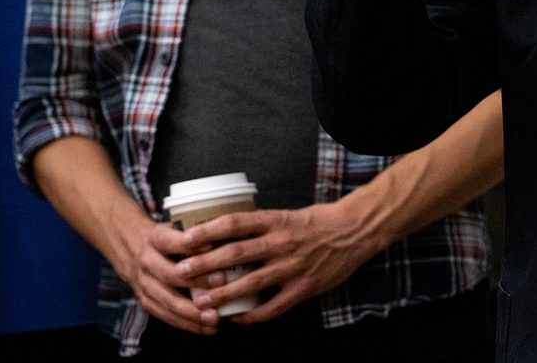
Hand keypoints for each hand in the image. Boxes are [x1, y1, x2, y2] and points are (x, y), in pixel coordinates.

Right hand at [113, 217, 218, 334]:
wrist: (133, 249)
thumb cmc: (169, 238)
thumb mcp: (178, 227)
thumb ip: (200, 232)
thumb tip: (231, 235)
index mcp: (156, 239)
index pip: (171, 242)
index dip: (191, 245)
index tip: (212, 248)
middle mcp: (147, 262)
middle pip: (171, 274)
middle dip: (197, 281)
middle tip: (222, 283)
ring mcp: (144, 284)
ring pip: (168, 300)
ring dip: (193, 311)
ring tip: (215, 317)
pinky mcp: (146, 302)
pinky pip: (167, 316)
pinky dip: (188, 324)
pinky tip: (207, 328)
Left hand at [176, 203, 378, 324]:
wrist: (355, 232)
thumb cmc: (318, 223)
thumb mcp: (288, 216)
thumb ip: (261, 227)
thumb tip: (225, 234)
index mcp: (276, 220)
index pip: (236, 223)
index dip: (208, 230)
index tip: (185, 238)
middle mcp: (282, 242)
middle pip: (237, 253)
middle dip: (206, 264)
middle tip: (181, 271)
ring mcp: (293, 266)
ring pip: (252, 282)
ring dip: (224, 293)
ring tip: (201, 302)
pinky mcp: (304, 287)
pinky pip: (274, 306)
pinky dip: (254, 315)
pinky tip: (237, 319)